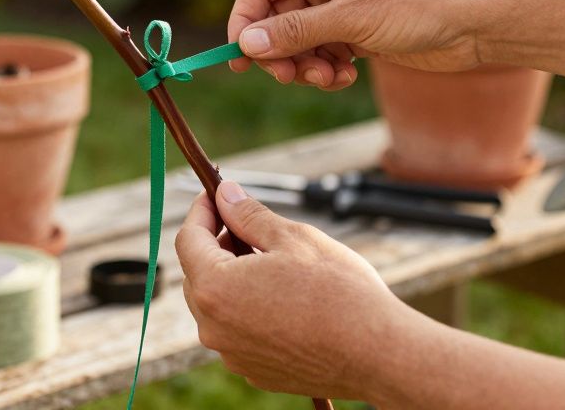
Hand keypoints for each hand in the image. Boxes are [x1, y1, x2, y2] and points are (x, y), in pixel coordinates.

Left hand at [176, 181, 417, 400]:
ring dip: (233, 277)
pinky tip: (284, 296)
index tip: (216, 194)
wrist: (377, 354)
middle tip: (248, 224)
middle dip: (217, 244)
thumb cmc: (338, 292)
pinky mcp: (255, 370)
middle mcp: (214, 327)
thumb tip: (225, 195)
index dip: (201, 210)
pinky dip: (250, 308)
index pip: (188, 239)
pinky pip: (239, 331)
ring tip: (272, 260)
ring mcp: (233, 354)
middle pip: (197, 274)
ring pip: (218, 304)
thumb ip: (249, 215)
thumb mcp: (293, 238)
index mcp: (215, 288)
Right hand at [228, 0, 500, 88]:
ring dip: (305, 64)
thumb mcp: (352, 19)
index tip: (239, 57)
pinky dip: (326, 68)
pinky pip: (322, 50)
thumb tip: (245, 44)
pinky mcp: (358, 28)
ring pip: (298, 39)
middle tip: (289, 78)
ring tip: (329, 77)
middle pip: (276, 16)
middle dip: (279, 50)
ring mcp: (342, 2)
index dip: (245, 20)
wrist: (480, 21)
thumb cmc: (421, 3)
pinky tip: (347, 75)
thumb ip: (295, 31)